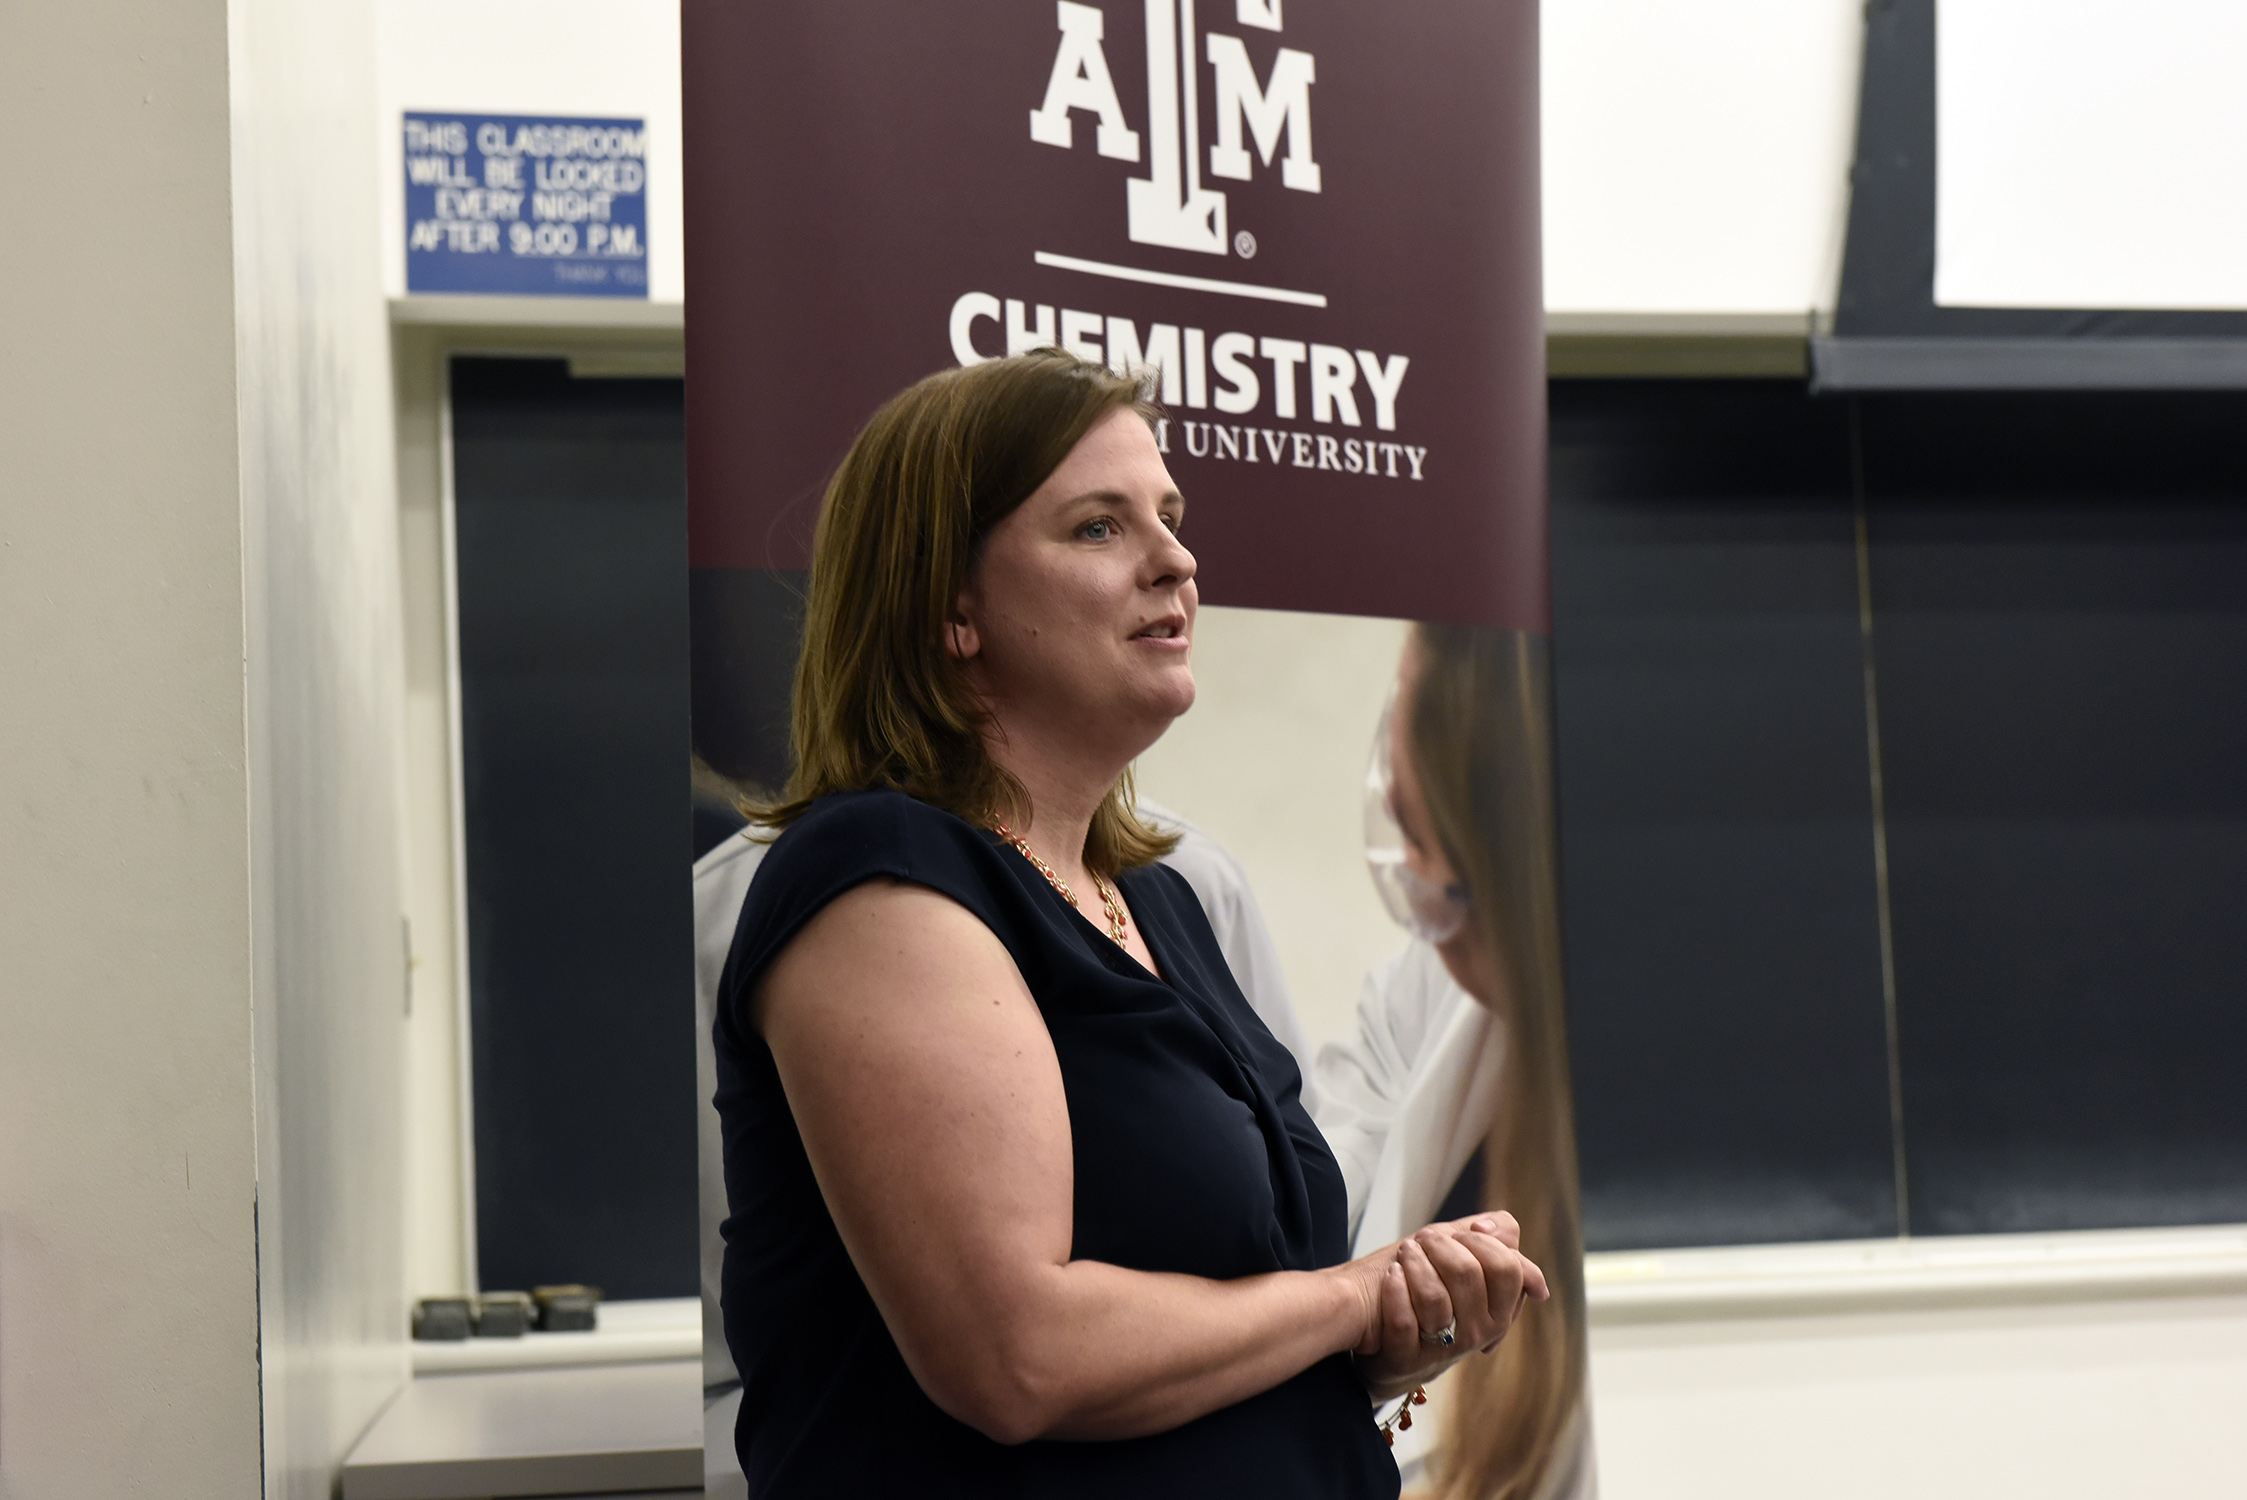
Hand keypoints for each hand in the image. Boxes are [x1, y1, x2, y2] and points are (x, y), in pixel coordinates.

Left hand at [1347, 1213, 1548, 1398]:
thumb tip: (1498, 1229)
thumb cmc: (1431, 1287)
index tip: (1459, 1234)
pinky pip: (1404, 1321)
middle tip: (1424, 1238)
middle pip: (1468, 1274)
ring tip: (1405, 1252)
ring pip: (1434, 1297)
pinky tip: (1392, 1274)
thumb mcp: (1468, 1260)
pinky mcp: (1407, 1359)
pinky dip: (1395, 1289)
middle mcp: (1477, 1335)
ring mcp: (1443, 1350)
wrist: (1386, 1328)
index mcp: (1499, 1312)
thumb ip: (1495, 1241)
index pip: (1508, 1269)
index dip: (1481, 1241)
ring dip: (1414, 1261)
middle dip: (1442, 1244)